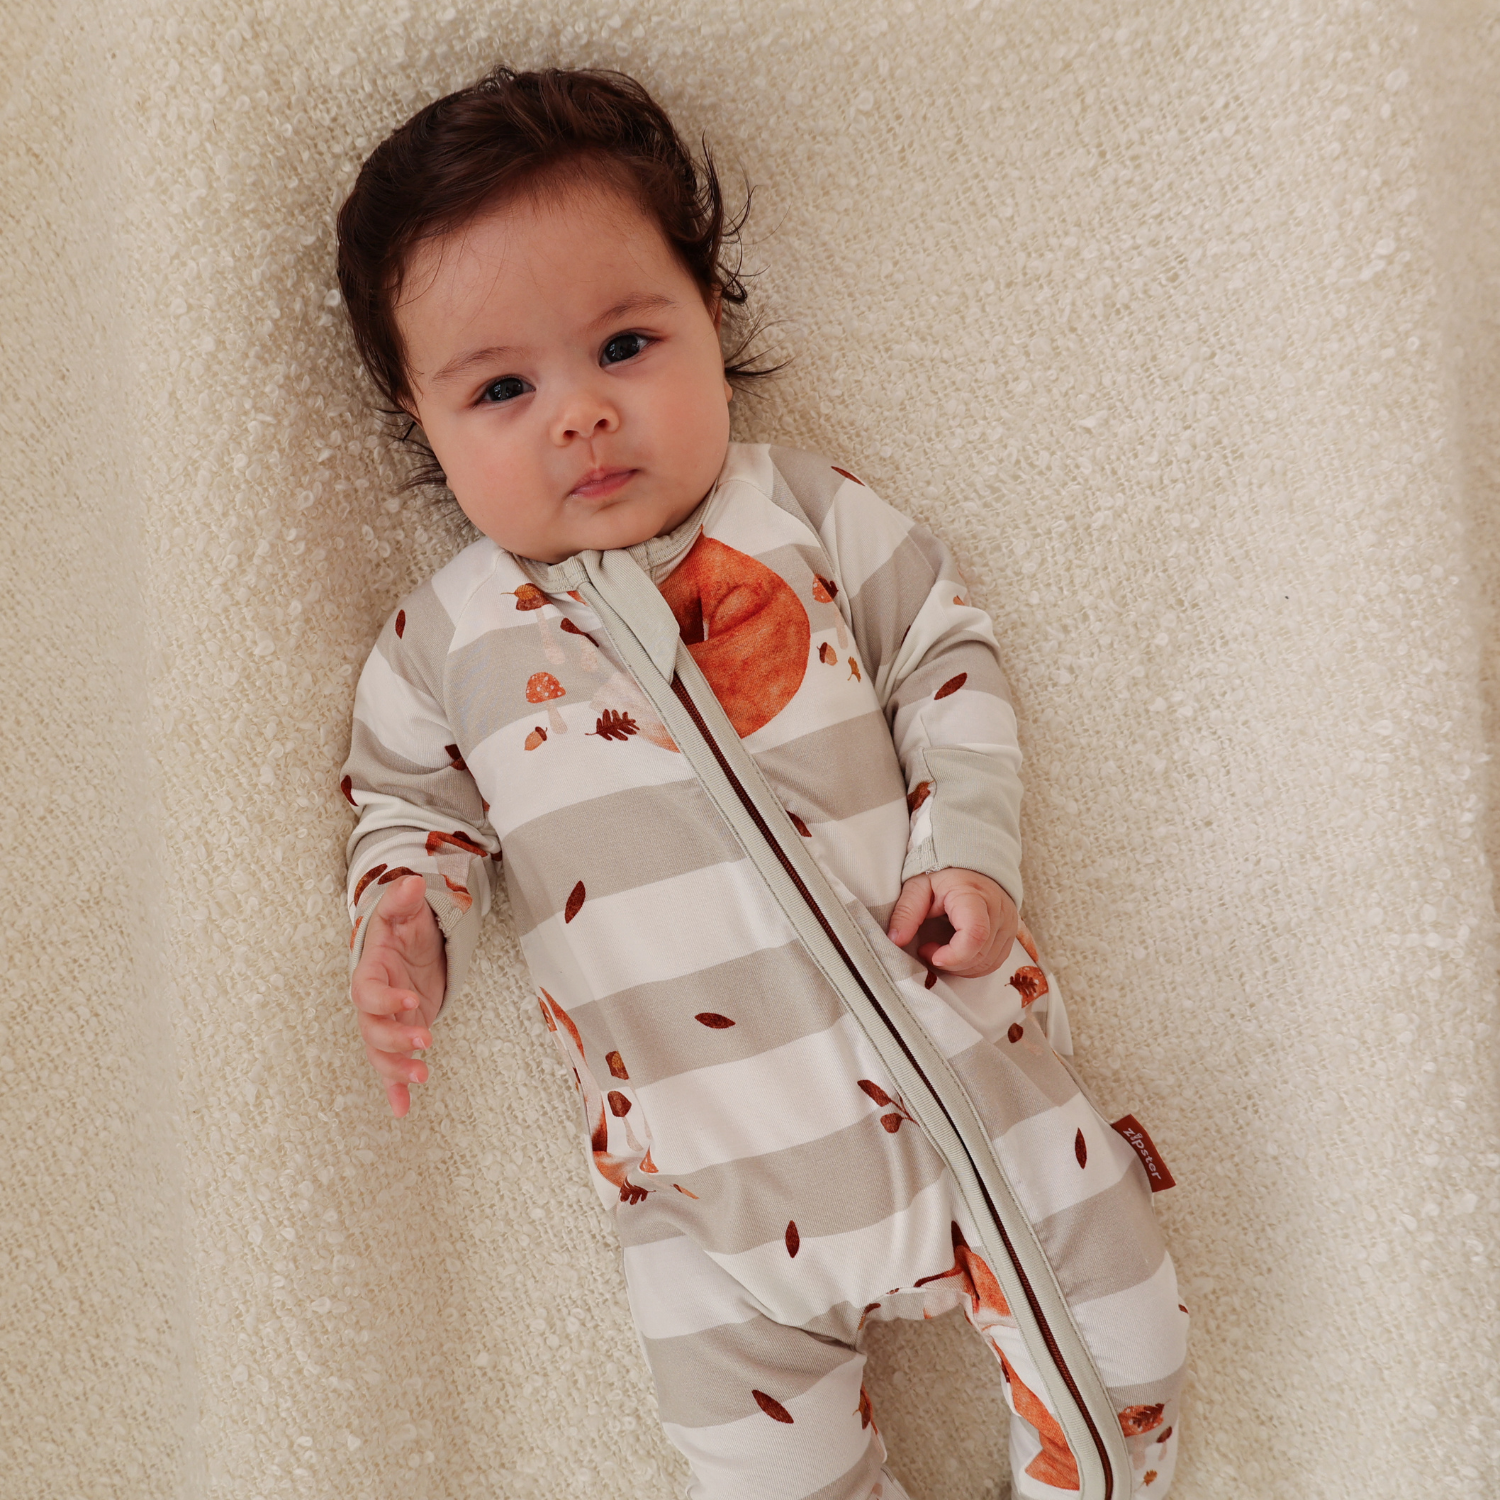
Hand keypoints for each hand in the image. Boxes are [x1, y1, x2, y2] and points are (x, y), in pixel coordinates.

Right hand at [349, 874, 446, 1117]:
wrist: (409, 949)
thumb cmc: (405, 931)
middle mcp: (372, 1004)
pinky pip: (389, 1070)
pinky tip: (402, 1110)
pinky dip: (393, 1090)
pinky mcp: (398, 1038)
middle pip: (372, 1029)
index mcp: (370, 974)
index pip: (368, 991)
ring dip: (396, 1069)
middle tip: (424, 1043)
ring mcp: (384, 1024)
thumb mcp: (406, 912)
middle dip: (395, 1039)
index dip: (385, 1000)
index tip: (411, 1001)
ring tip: (421, 1077)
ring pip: (380, 1053)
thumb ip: (404, 901)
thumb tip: (411, 883)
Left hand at [886, 868, 1018, 977]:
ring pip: (987, 963)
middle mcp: (998, 912)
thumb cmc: (943, 874)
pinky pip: (993, 962)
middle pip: (980, 954)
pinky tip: (955, 953)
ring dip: (960, 967)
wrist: (972, 864)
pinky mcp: (1010, 934)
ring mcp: (1008, 925)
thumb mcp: (918, 886)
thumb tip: (895, 940)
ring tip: (940, 950)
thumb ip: (906, 912)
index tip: (929, 952)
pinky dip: (972, 966)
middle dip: (949, 963)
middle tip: (927, 949)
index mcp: (974, 896)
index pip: (975, 935)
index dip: (953, 955)